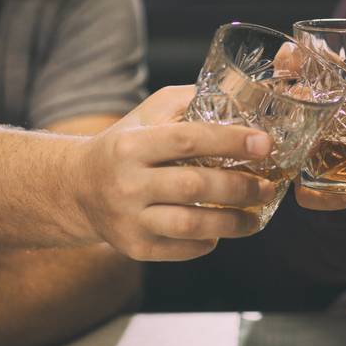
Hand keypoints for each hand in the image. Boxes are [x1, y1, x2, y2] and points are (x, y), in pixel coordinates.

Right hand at [72, 86, 278, 261]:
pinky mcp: (134, 247)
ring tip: (255, 217)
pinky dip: (209, 242)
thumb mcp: (147, 115)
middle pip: (195, 186)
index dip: (231, 141)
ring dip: (233, 222)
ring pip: (191, 225)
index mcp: (131, 145)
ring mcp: (129, 219)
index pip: (188, 140)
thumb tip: (241, 96)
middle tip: (268, 186)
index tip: (265, 144)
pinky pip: (182, 249)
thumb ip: (188, 103)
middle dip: (240, 187)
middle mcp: (127, 183)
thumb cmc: (124, 146)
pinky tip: (222, 231)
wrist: (77, 189)